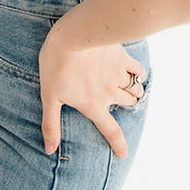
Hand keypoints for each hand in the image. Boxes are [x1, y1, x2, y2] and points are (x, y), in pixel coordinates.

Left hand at [38, 19, 145, 158]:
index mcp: (93, 105)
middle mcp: (110, 93)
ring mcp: (118, 75)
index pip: (110, 130)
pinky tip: (136, 72)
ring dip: (135, 91)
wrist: (74, 35)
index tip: (124, 154)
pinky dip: (140, 74)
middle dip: (128, 104)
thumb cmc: (57, 65)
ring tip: (132, 89)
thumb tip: (49, 149)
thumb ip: (51, 124)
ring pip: (135, 89)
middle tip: (124, 102)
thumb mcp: (49, 96)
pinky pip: (139, 70)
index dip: (118, 144)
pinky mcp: (123, 57)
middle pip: (127, 104)